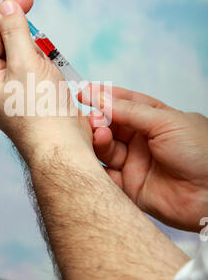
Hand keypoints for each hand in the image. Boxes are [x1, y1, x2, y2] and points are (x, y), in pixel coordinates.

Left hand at [0, 0, 91, 164]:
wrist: (63, 146)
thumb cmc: (43, 111)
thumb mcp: (26, 63)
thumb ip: (15, 32)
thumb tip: (7, 7)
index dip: (5, 13)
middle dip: (19, 33)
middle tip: (37, 30)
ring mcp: (9, 92)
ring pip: (17, 56)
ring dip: (33, 50)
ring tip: (46, 65)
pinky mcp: (27, 96)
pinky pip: (30, 69)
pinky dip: (40, 63)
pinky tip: (51, 73)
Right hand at [79, 85, 207, 231]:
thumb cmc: (201, 152)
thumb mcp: (166, 122)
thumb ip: (130, 111)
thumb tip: (100, 98)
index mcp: (155, 120)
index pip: (124, 103)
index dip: (104, 96)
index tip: (84, 92)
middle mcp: (142, 140)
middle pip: (111, 125)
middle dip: (98, 119)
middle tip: (93, 118)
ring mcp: (135, 163)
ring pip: (106, 148)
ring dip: (98, 140)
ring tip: (100, 134)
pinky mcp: (129, 187)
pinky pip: (105, 175)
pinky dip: (95, 167)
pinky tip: (91, 157)